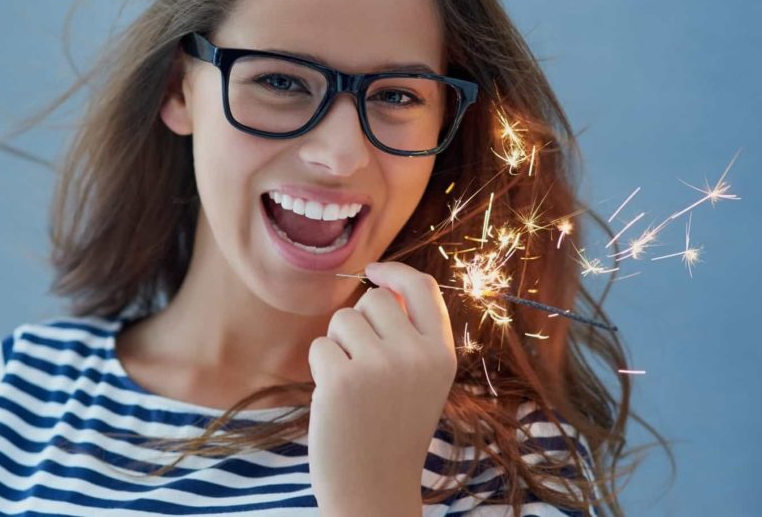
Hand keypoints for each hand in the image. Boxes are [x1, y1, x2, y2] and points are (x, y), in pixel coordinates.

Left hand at [307, 261, 458, 516]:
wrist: (373, 489)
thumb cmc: (391, 431)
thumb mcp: (422, 382)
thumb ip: (412, 336)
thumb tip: (383, 285)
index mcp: (442, 355)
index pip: (424, 287)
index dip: (395, 272)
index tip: (374, 272)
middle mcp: (416, 356)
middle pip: (375, 300)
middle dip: (359, 323)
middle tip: (361, 363)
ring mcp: (380, 367)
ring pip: (343, 320)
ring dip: (337, 345)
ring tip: (351, 385)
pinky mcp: (342, 379)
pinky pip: (319, 346)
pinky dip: (320, 367)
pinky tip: (334, 398)